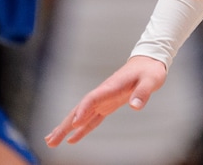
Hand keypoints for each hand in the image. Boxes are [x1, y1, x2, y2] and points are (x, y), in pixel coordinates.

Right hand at [44, 55, 166, 146]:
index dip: (83, 109)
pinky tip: (71, 139)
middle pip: (80, 108)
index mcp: (112, 86)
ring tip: (51, 140)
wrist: (149, 62)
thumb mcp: (151, 80)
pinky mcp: (107, 104)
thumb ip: (143, 92)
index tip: (74, 123)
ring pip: (81, 114)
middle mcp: (104, 93)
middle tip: (51, 140)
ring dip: (67, 127)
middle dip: (65, 124)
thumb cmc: (150, 70)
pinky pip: (91, 118)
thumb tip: (135, 106)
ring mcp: (104, 99)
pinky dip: (81, 129)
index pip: (93, 98)